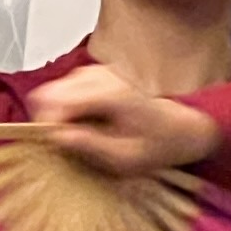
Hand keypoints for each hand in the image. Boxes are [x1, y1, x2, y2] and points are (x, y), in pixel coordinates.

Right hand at [27, 61, 216, 176]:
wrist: (186, 127)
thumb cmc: (159, 145)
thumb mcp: (124, 157)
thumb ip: (90, 145)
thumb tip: (58, 137)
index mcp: (109, 96)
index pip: (56, 100)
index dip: (44, 122)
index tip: (49, 142)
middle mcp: (104, 77)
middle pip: (52, 90)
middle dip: (49, 116)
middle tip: (60, 140)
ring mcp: (103, 73)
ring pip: (60, 86)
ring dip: (59, 109)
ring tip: (74, 133)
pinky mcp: (104, 75)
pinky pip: (73, 84)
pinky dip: (70, 102)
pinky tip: (83, 121)